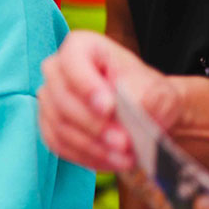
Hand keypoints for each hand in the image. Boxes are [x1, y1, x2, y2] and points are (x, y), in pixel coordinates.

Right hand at [38, 31, 182, 170]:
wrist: (145, 115)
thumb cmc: (148, 95)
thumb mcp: (159, 91)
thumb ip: (146, 96)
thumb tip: (132, 107)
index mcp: (82, 46)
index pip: (73, 61)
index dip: (87, 85)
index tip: (109, 108)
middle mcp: (58, 69)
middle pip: (63, 99)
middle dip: (95, 126)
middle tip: (124, 143)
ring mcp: (50, 98)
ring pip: (60, 125)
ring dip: (93, 147)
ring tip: (124, 158)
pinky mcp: (49, 125)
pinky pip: (58, 144)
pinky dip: (85, 157)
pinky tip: (110, 161)